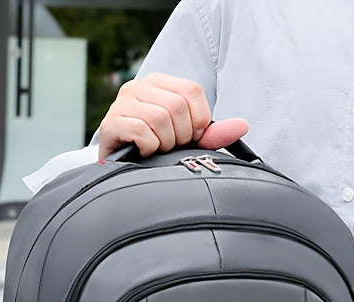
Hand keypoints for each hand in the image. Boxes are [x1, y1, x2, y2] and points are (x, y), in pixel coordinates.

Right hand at [98, 72, 248, 158]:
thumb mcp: (185, 138)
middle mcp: (138, 86)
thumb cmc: (155, 149)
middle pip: (177, 106)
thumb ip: (211, 132)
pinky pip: (141, 132)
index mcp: (159, 83)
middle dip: (181, 135)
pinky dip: (149, 148)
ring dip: (165, 143)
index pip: (192, 90)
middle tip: (170, 146)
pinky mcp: (111, 123)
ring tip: (156, 149)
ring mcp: (122, 103)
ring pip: (160, 118)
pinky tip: (144, 153)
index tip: (189, 136)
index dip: (198, 119)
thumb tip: (242, 126)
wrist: (121, 166)